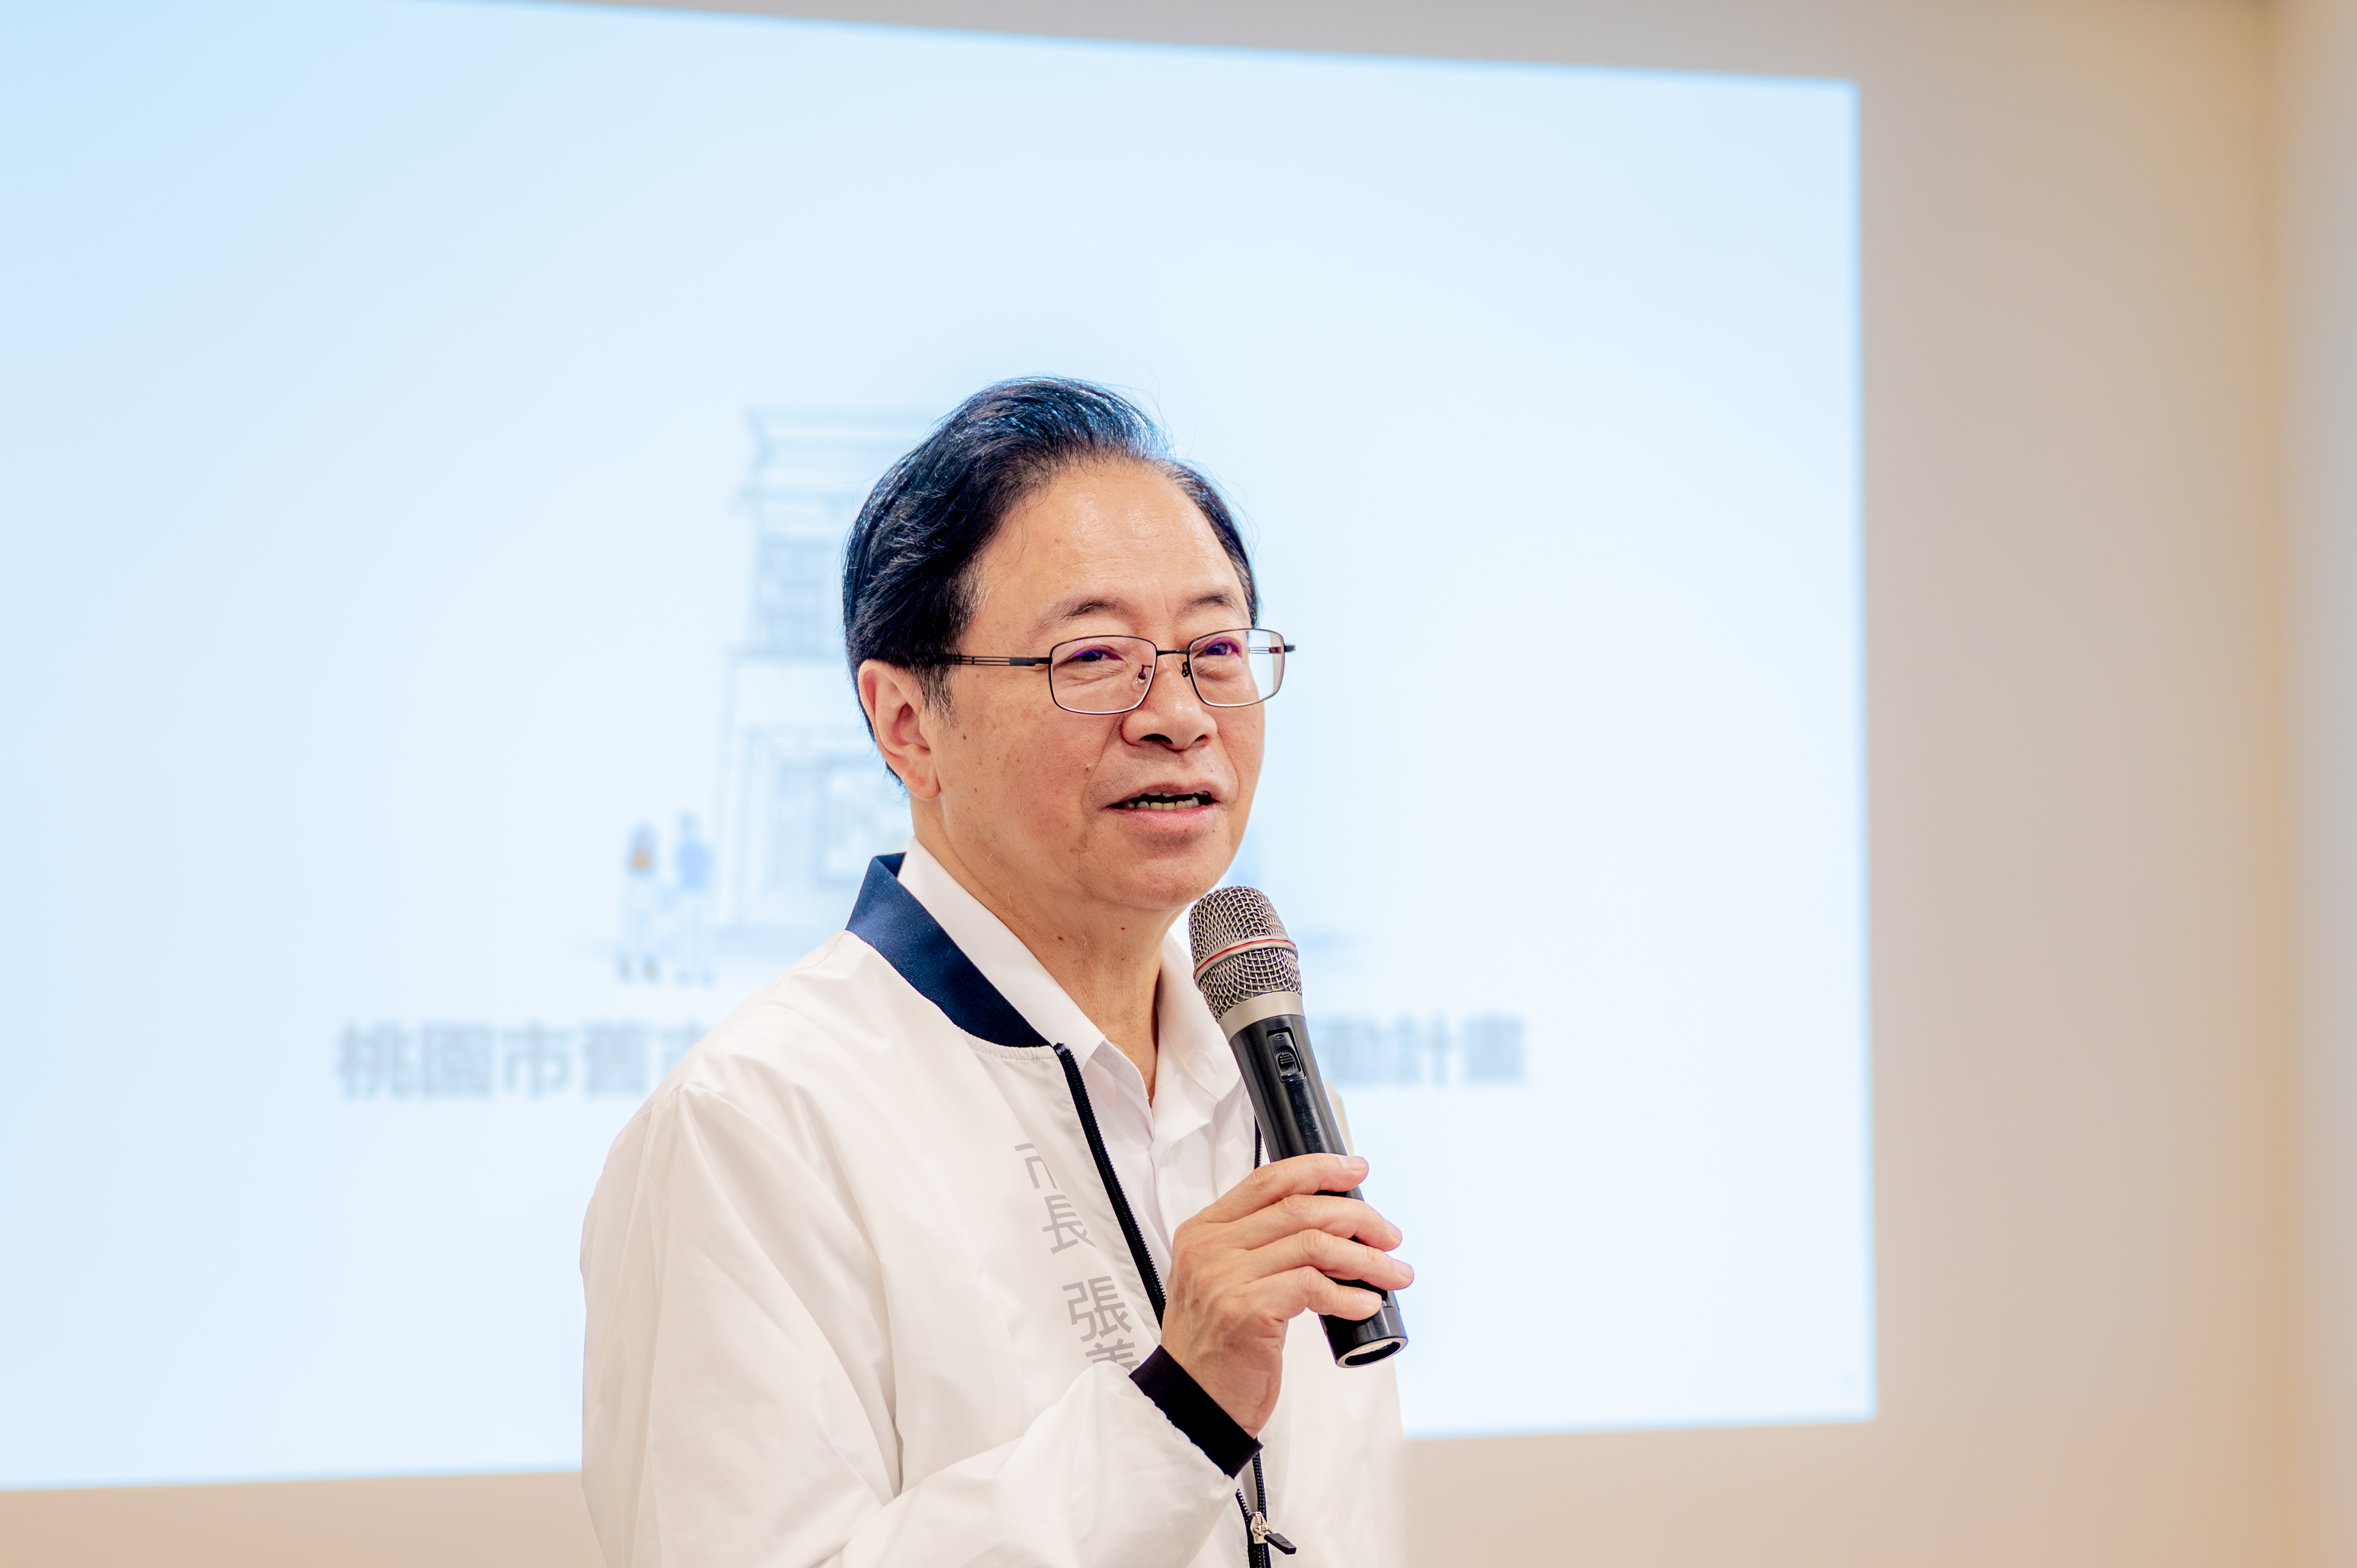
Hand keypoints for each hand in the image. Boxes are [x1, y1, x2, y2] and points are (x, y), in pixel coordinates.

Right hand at [1156, 1153, 1410, 1434]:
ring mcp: (1225, 1278)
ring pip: (1313, 1244)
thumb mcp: (1227, 1282)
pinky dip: (1349, 1294)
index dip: (1317, 1169)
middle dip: (1356, 1217)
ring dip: (1364, 1257)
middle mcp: (1209, 1248)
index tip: (1354, 1170)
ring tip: (1392, 1272)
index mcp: (1203, 1232)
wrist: (1194, 1404)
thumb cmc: (1218, 1346)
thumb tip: (1333, 1225)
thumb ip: (1261, 1248)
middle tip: (1388, 1234)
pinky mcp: (1246, 1310)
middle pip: (1298, 1209)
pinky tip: (1366, 1302)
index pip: (1267, 1182)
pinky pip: (1313, 1286)